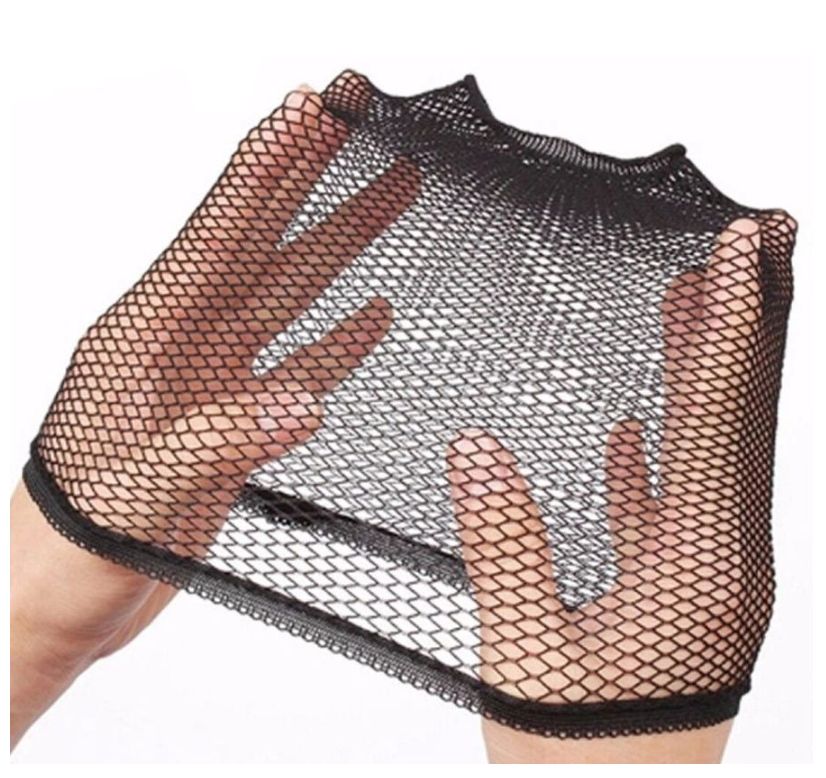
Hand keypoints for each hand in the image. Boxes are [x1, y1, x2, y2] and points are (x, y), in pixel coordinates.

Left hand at [12, 73, 420, 746]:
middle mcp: (185, 342)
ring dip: (342, 242)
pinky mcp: (241, 419)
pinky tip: (371, 314)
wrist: (67, 598)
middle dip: (311, 171)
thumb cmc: (73, 543)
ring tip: (391, 193)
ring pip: (292, 290)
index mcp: (142, 339)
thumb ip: (220, 442)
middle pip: (262, 236)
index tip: (310, 110)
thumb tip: (305, 403)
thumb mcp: (134, 495)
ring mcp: (217, 377)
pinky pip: (302, 363)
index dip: (267, 166)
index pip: (217, 232)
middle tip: (353, 116)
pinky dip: (339, 338)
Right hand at [445, 213, 794, 761]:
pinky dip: (665, 454)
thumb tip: (476, 450)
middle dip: (747, 323)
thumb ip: (507, 548)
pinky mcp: (678, 594)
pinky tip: (639, 431)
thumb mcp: (528, 660)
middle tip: (755, 244)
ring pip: (714, 452)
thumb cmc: (583, 764)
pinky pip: (678, 504)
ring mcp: (705, 577)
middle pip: (740, 419)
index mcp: (696, 572)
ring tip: (699, 303)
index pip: (715, 419)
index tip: (741, 249)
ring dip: (710, 373)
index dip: (728, 324)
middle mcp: (721, 564)